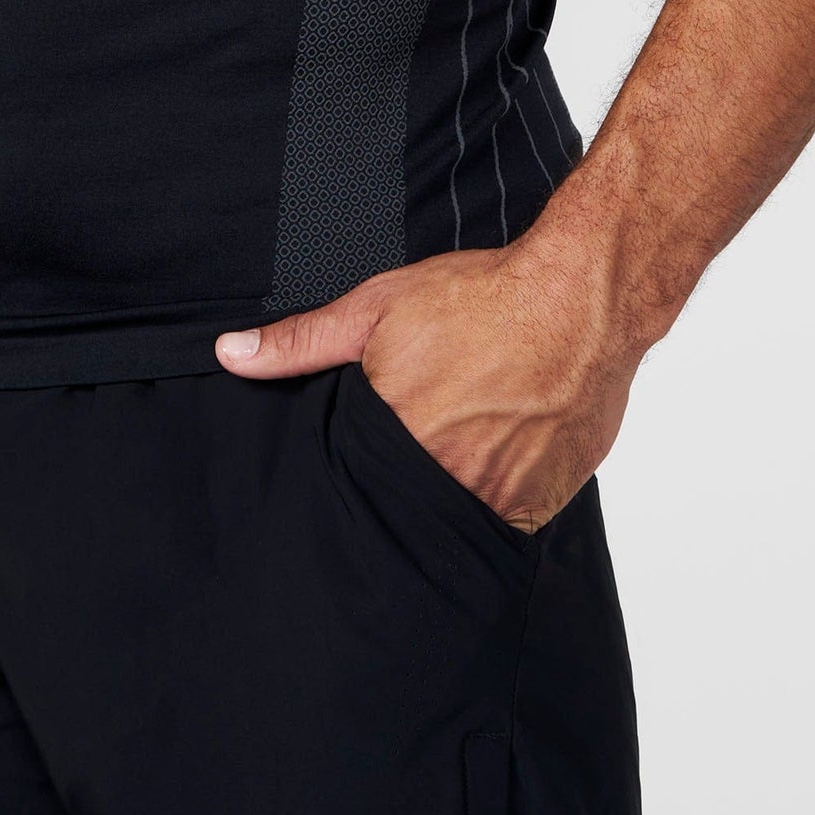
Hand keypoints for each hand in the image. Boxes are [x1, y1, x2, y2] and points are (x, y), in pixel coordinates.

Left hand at [215, 235, 639, 530]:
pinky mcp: (547, 500)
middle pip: (406, 508)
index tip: (357, 466)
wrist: (583, 296)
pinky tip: (496, 456)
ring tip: (456, 450)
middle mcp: (452, 478)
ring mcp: (504, 496)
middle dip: (401, 486)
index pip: (355, 490)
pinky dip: (498, 495)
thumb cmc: (483, 297)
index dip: (353, 479)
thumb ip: (302, 341)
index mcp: (401, 439)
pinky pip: (509, 517)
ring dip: (452, 493)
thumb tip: (232, 355)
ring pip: (459, 518)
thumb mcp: (378, 307)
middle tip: (415, 448)